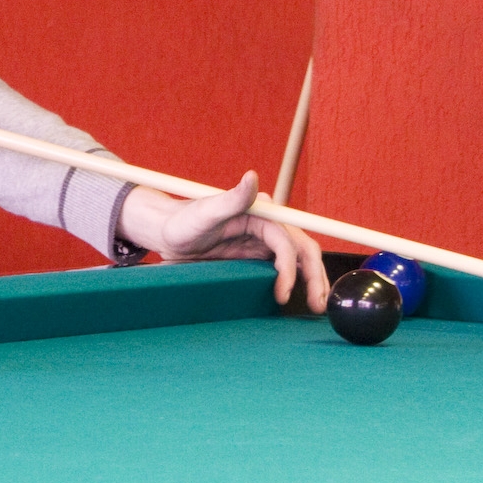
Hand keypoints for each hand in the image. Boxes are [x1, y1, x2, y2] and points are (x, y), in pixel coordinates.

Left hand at [116, 171, 327, 312]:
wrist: (167, 233)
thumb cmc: (182, 221)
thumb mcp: (205, 212)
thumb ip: (231, 198)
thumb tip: (252, 177)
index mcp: (260, 213)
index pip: (286, 240)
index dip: (290, 266)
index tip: (284, 290)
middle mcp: (267, 225)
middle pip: (302, 250)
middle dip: (313, 276)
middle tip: (316, 305)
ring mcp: (263, 242)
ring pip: (298, 261)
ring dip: (311, 281)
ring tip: (315, 306)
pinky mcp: (256, 256)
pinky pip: (282, 270)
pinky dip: (295, 282)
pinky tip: (299, 298)